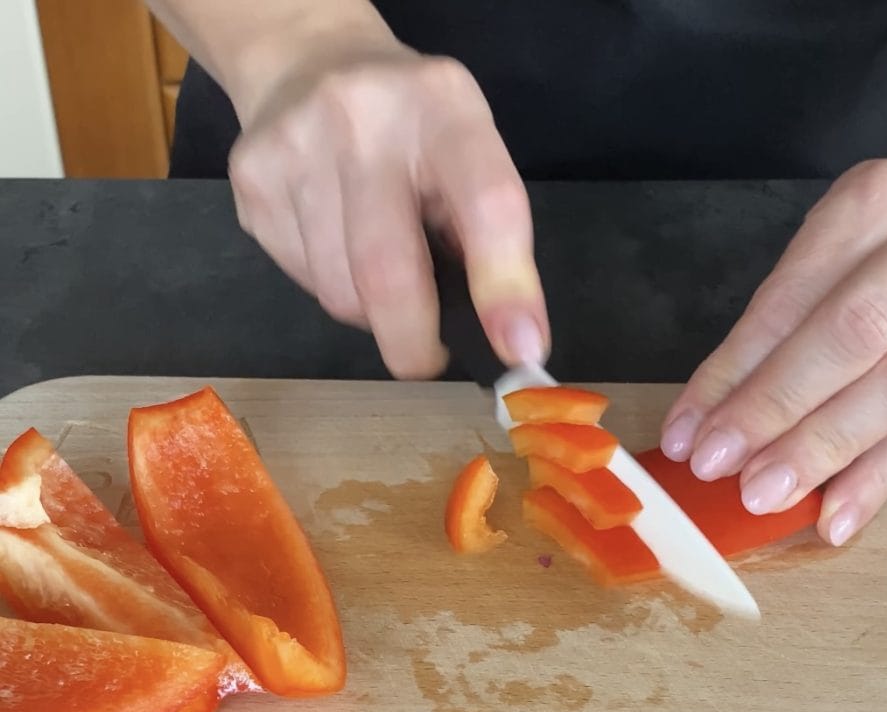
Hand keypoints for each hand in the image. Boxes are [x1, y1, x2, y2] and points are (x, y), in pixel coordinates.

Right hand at [227, 37, 547, 377]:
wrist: (306, 61)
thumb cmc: (410, 128)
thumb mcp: (468, 151)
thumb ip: (487, 231)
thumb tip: (504, 332)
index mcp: (443, 108)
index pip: (486, 204)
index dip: (505, 288)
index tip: (520, 350)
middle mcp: (363, 117)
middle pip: (388, 271)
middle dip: (413, 342)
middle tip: (426, 361)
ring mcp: (296, 146)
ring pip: (339, 291)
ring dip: (369, 313)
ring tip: (379, 272)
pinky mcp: (251, 180)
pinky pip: (302, 280)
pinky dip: (332, 288)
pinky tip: (336, 245)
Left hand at [660, 159, 886, 544]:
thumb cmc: (881, 259)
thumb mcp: (822, 267)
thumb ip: (770, 338)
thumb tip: (703, 427)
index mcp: (876, 203)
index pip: (790, 299)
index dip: (732, 373)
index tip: (687, 433)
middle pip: (854, 332)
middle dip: (776, 407)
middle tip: (720, 465)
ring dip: (825, 449)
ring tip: (766, 495)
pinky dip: (879, 480)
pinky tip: (835, 518)